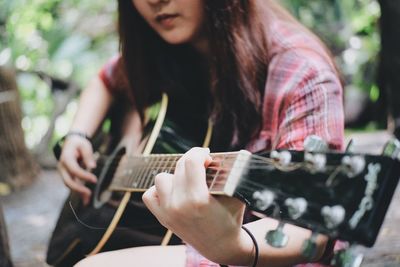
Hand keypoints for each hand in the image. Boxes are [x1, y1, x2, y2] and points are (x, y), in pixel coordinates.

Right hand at [58, 134, 96, 204]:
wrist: (71, 143)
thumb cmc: (79, 144)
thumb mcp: (85, 146)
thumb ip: (88, 155)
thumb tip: (92, 166)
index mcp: (66, 158)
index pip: (74, 170)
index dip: (84, 176)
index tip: (95, 180)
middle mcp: (62, 167)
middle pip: (68, 181)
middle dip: (78, 188)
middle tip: (89, 194)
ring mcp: (63, 172)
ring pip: (69, 185)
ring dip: (78, 193)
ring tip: (88, 201)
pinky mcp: (67, 176)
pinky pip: (72, 185)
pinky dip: (78, 192)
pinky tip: (86, 199)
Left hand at [142, 147, 253, 264]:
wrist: (221, 246)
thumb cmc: (231, 217)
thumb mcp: (236, 195)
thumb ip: (232, 174)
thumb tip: (222, 155)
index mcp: (199, 198)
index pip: (191, 161)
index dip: (199, 152)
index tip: (206, 155)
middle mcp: (180, 205)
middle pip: (179, 167)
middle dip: (192, 161)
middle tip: (202, 165)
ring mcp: (168, 212)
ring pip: (161, 178)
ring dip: (175, 175)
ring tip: (188, 180)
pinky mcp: (162, 218)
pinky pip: (150, 195)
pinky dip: (159, 190)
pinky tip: (173, 190)